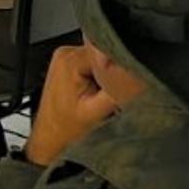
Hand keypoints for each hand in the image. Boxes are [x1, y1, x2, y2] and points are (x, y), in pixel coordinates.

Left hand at [24, 46, 146, 166]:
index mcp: (70, 60)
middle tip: (109, 92)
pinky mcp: (68, 63)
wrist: (50, 140)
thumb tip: (137, 71)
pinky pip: (93, 61)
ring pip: (100, 55)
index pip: (109, 48)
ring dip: (106, 73)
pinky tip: (94, 90)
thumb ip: (118, 87)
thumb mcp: (99, 110)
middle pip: (104, 50)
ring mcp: (65, 57)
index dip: (121, 65)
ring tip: (99, 94)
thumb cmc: (67, 130)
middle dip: (114, 70)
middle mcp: (65, 53)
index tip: (122, 82)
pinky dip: (99, 75)